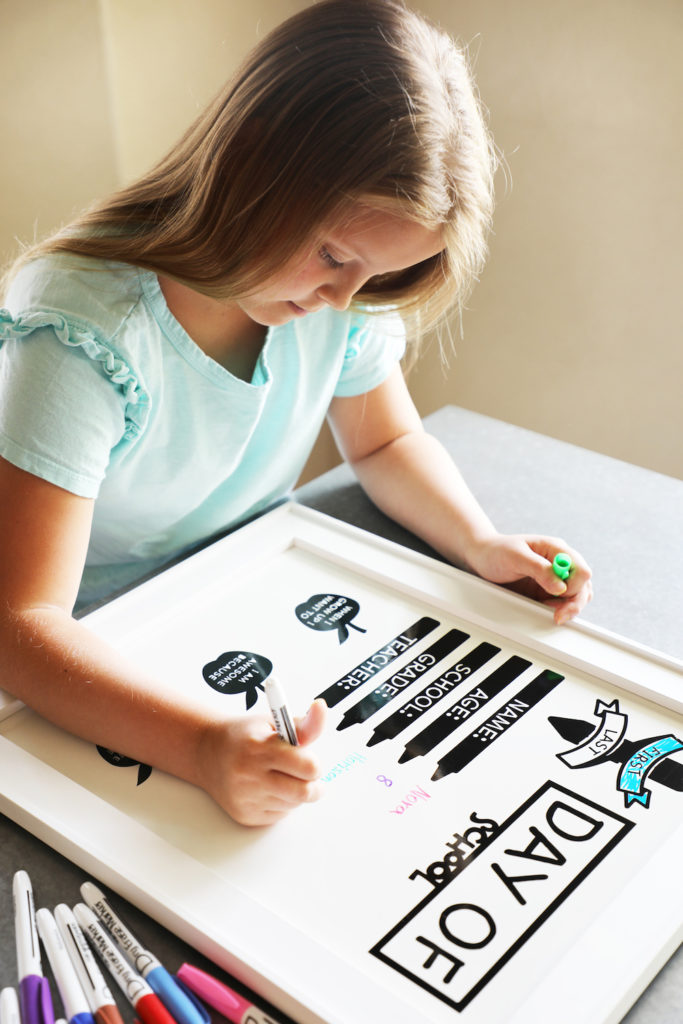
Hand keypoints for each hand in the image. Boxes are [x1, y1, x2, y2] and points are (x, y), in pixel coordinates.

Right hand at [199, 699, 326, 825]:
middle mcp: (250, 775)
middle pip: (304, 792)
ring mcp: (246, 798)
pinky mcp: (245, 815)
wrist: (206, 753)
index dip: (313, 763)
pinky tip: (268, 788)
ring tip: (281, 776)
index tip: (309, 759)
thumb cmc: (245, 735)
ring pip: (293, 804)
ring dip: (295, 792)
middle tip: (307, 775)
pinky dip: (281, 803)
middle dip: (312, 784)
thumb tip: (321, 708)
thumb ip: (302, 724)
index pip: (307, 766)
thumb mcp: (273, 722)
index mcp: (260, 747)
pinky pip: (280, 815)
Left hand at [466, 534, 592, 624]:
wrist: (481, 558)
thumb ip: (539, 570)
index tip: (558, 594)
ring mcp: (555, 578)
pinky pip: (564, 603)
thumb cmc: (496, 551)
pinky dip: (561, 610)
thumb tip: (561, 587)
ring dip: (570, 607)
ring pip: (579, 596)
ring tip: (555, 615)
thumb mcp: (515, 557)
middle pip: (583, 585)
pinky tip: (550, 612)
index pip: (580, 569)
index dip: (574, 585)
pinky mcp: (548, 591)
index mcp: (555, 549)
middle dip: (574, 602)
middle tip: (558, 615)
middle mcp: (560, 563)